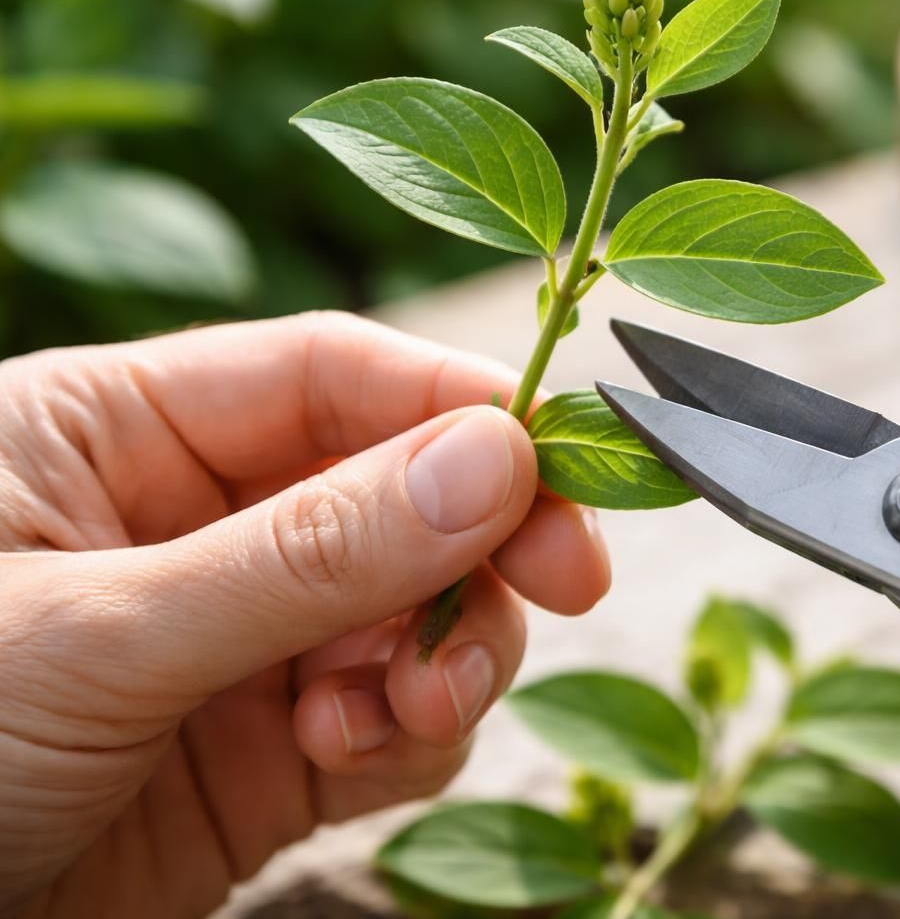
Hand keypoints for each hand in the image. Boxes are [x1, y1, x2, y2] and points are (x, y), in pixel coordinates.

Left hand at [0, 312, 609, 918]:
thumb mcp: (97, 632)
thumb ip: (305, 553)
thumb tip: (493, 460)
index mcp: (120, 433)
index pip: (332, 378)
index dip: (459, 409)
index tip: (562, 465)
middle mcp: (198, 523)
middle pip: (405, 491)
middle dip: (487, 539)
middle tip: (569, 582)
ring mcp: (244, 641)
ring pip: (420, 608)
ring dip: (452, 650)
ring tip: (412, 703)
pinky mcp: (271, 753)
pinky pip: (398, 716)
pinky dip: (413, 733)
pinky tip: (352, 755)